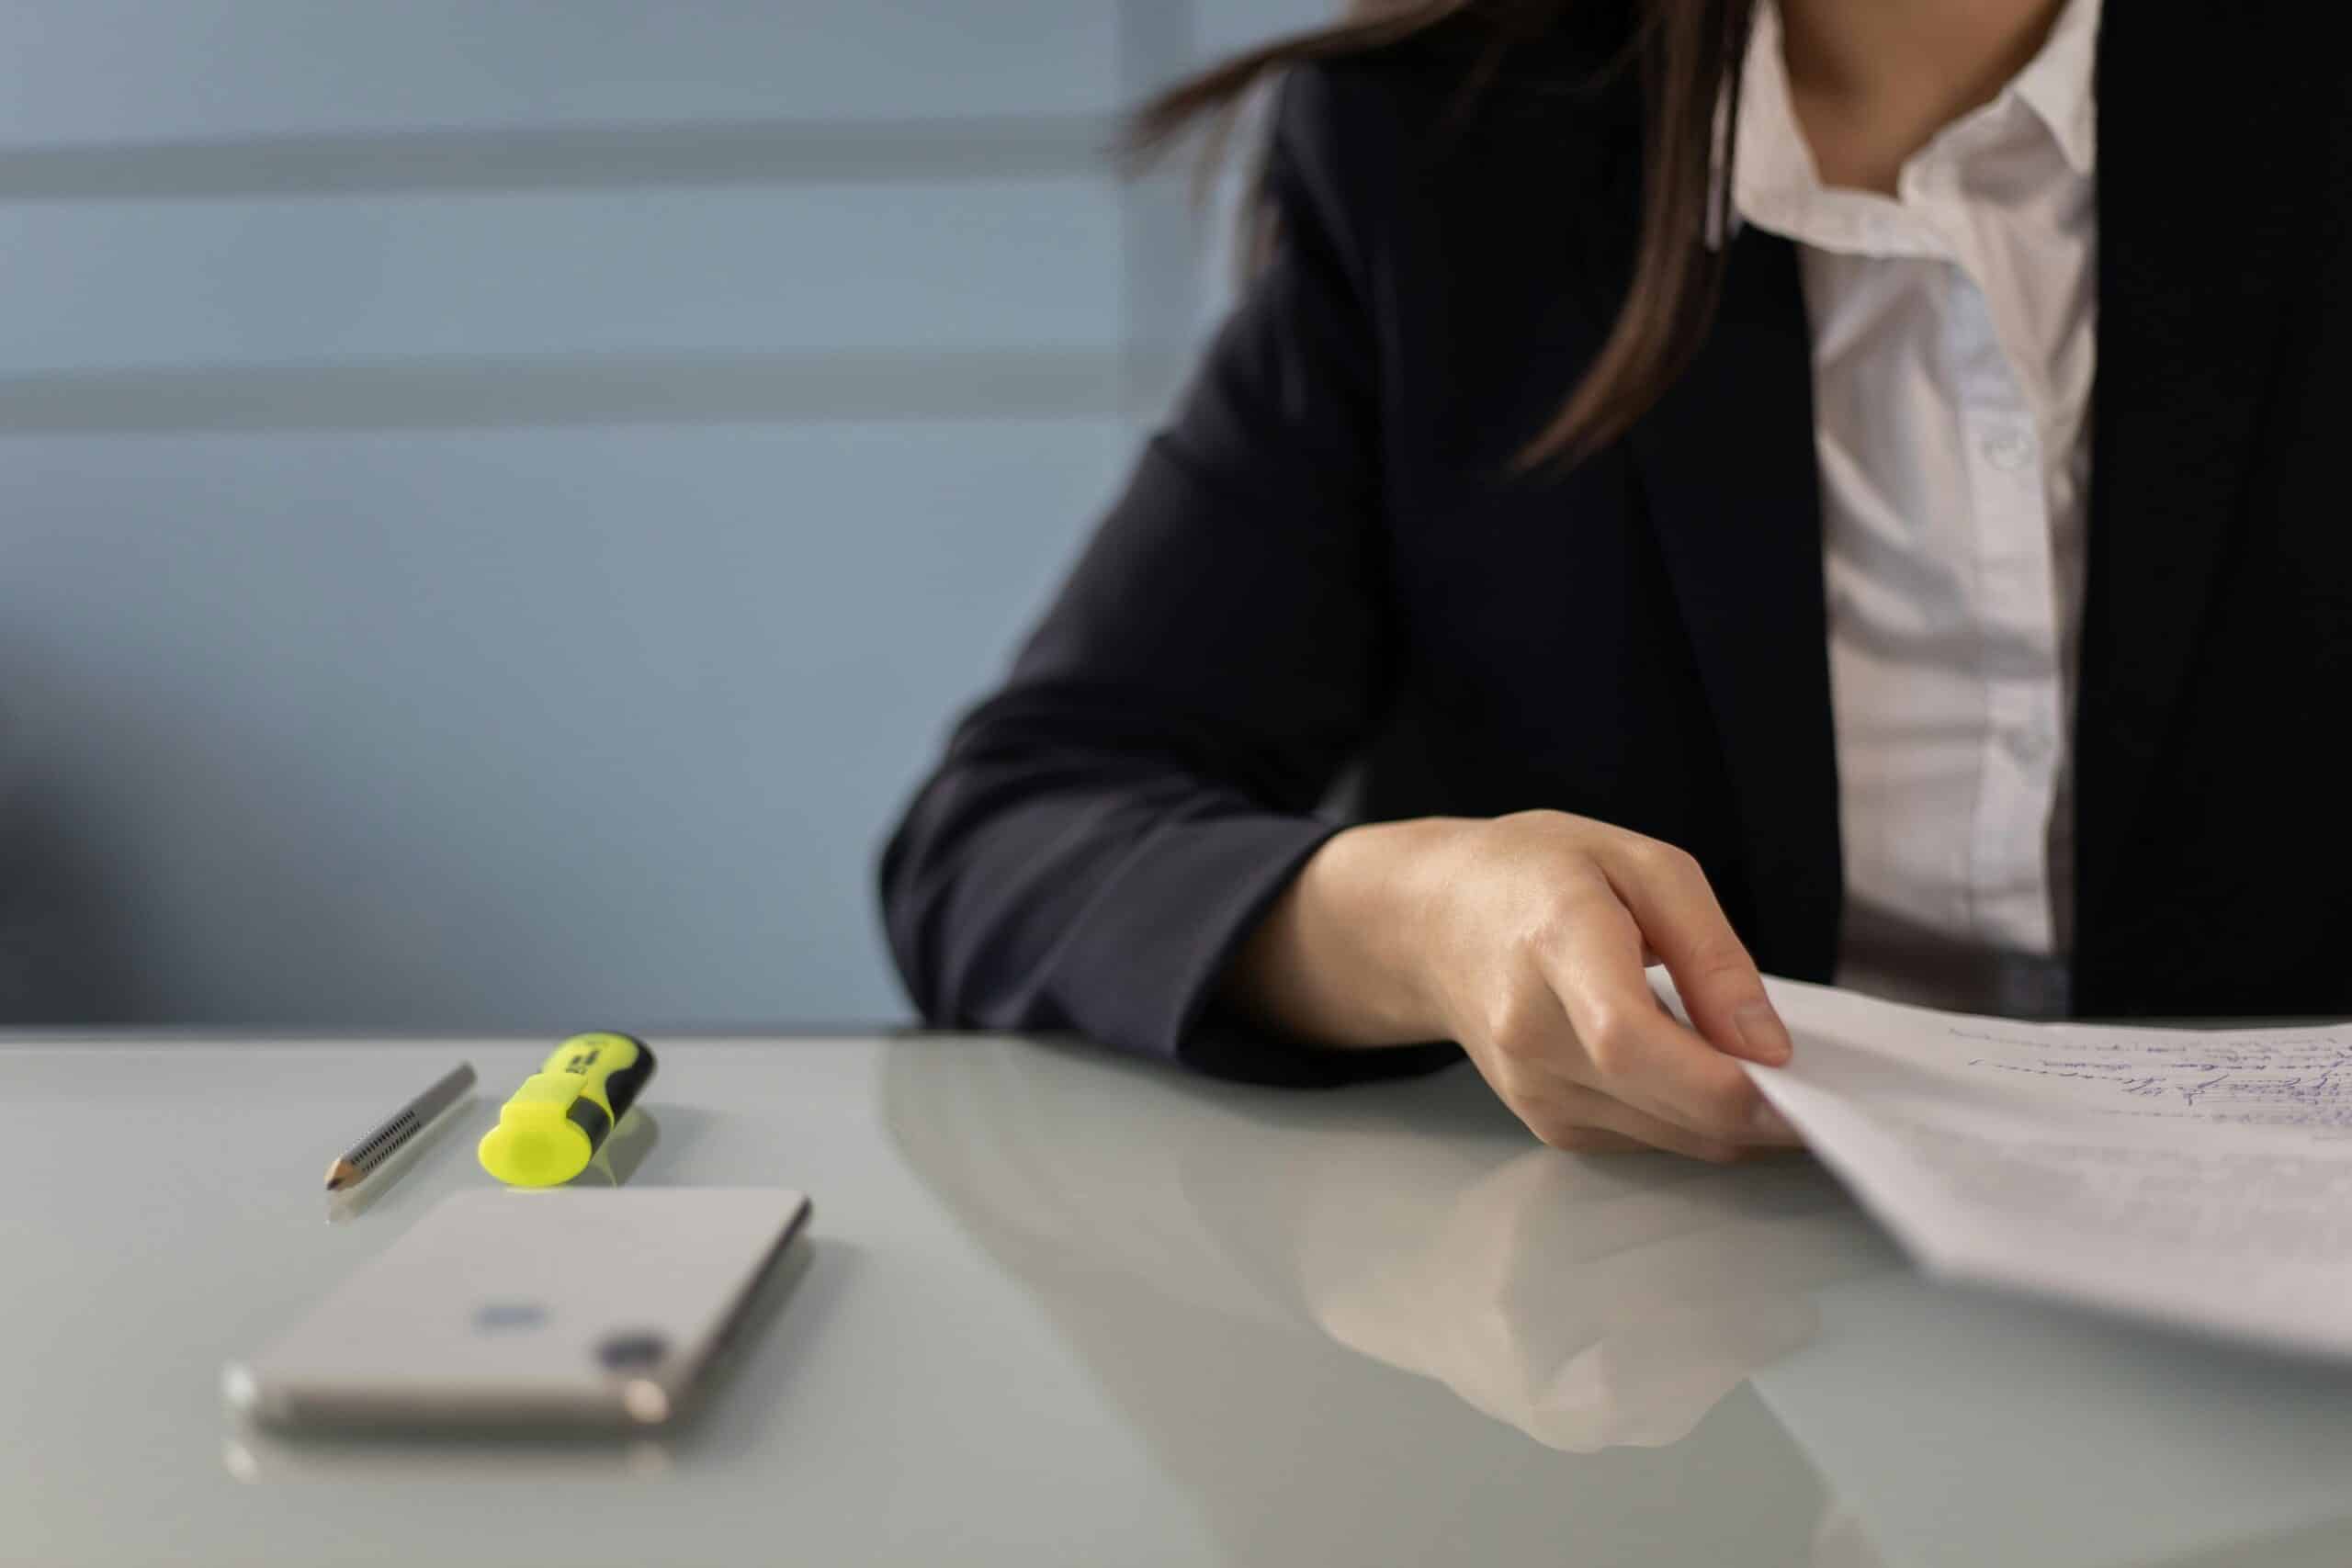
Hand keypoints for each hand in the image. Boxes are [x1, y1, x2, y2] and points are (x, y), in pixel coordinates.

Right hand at [1412, 812, 1802, 1159]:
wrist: (1433, 921)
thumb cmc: (1539, 874)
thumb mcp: (1642, 865)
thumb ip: (1712, 953)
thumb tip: (1767, 1048)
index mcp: (1556, 944)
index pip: (1631, 1040)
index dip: (1722, 1079)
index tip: (1797, 1082)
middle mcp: (1532, 1032)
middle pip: (1664, 1105)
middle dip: (1760, 1110)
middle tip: (1819, 1083)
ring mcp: (1532, 1087)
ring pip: (1669, 1136)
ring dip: (1730, 1117)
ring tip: (1755, 1062)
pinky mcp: (1544, 1120)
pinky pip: (1647, 1138)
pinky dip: (1689, 1116)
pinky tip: (1695, 1068)